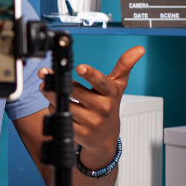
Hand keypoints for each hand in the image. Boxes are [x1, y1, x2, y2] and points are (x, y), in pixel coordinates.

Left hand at [37, 45, 144, 165]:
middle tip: (46, 74)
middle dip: (60, 83)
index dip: (90, 74)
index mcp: (111, 94)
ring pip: (65, 104)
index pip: (101, 83)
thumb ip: (124, 65)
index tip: (80, 67)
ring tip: (46, 87)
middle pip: (77, 92)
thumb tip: (139, 49)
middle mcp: (102, 108)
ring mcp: (91, 122)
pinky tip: (53, 104)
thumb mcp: (118, 86)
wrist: (105, 136)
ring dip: (52, 95)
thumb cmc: (109, 106)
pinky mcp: (80, 132)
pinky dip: (53, 109)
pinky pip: (61, 117)